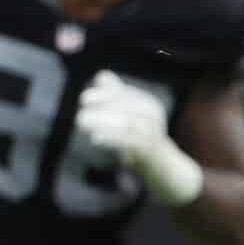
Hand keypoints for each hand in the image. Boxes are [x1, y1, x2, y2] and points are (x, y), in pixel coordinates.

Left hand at [75, 71, 202, 205]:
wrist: (163, 169)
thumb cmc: (142, 141)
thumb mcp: (131, 116)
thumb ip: (118, 96)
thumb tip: (102, 76)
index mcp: (149, 104)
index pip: (123, 93)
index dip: (102, 94)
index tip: (83, 100)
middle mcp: (153, 115)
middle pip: (123, 106)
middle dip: (99, 108)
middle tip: (79, 115)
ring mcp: (153, 132)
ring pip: (124, 122)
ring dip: (100, 122)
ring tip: (81, 123)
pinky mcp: (148, 149)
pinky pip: (127, 141)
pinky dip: (109, 138)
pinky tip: (95, 138)